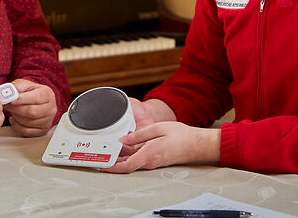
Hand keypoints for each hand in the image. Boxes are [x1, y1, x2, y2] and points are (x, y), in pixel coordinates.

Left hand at [4, 79, 56, 136]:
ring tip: (12, 110)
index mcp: (47, 94)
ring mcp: (48, 120)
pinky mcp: (42, 130)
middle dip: (16, 109)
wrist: (37, 102)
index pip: (36, 98)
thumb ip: (17, 86)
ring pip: (28, 122)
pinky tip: (14, 119)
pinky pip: (26, 131)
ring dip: (16, 117)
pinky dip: (16, 126)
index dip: (22, 99)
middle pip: (31, 112)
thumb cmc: (31, 93)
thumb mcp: (25, 85)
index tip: (11, 100)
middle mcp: (50, 108)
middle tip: (6, 105)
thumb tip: (6, 91)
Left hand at [101, 122, 220, 173]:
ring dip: (121, 160)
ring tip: (109, 152)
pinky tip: (125, 149)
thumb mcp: (158, 128)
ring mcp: (153, 162)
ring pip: (133, 162)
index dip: (112, 168)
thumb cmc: (181, 136)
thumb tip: (124, 139)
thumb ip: (140, 134)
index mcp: (149, 154)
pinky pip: (140, 160)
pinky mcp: (156, 160)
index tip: (102, 167)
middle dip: (113, 163)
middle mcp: (150, 161)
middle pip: (127, 166)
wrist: (196, 145)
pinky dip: (130, 156)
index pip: (126, 166)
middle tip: (101, 158)